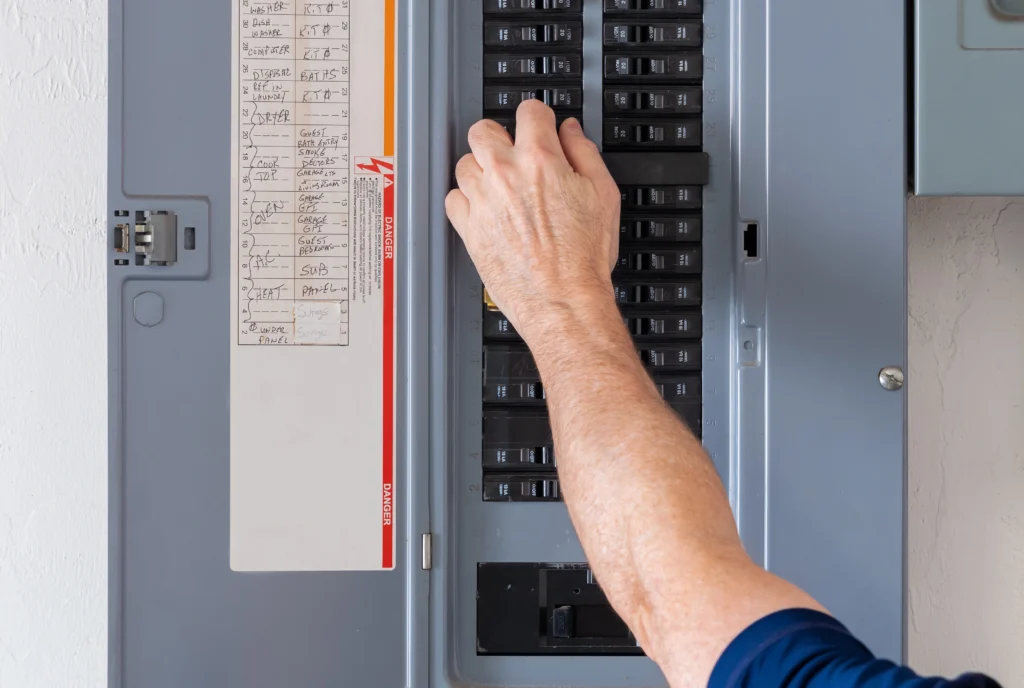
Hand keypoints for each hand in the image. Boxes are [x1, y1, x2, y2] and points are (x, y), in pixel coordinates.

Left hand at [445, 101, 620, 342]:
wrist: (563, 300)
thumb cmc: (583, 258)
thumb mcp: (604, 194)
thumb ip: (585, 153)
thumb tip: (570, 131)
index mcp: (540, 160)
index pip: (529, 111)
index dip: (538, 117)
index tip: (540, 127)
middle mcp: (505, 175)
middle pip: (483, 130)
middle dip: (499, 136)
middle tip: (512, 152)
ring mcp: (482, 201)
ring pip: (464, 163)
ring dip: (481, 169)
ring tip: (500, 186)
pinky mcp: (469, 228)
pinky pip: (453, 198)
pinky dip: (466, 200)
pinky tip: (485, 209)